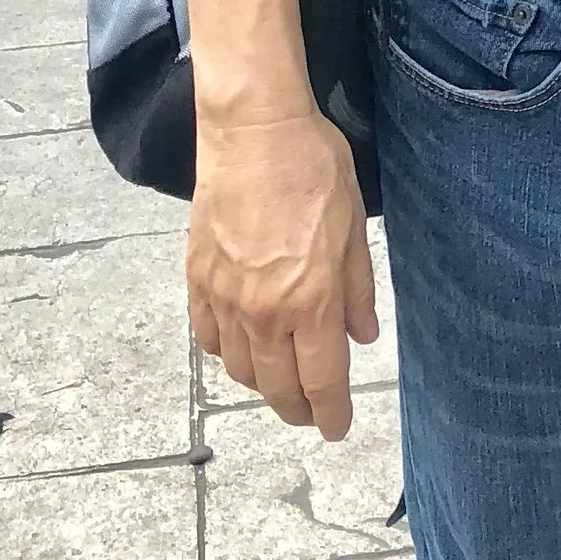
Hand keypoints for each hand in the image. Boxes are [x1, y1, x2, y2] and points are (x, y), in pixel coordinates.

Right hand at [186, 104, 377, 437]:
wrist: (254, 130)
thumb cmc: (315, 167)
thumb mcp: (354, 225)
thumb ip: (357, 289)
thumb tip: (362, 338)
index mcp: (311, 298)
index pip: (322, 379)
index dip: (331, 413)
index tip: (336, 430)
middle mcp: (265, 310)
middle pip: (277, 386)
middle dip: (297, 408)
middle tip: (310, 413)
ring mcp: (225, 297)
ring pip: (241, 369)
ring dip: (263, 385)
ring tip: (280, 380)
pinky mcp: (197, 279)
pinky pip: (210, 337)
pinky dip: (228, 352)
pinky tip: (243, 346)